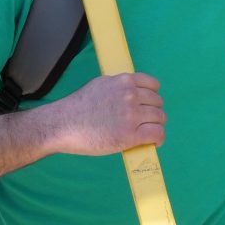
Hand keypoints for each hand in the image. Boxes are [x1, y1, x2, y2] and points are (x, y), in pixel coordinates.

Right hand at [42, 71, 165, 155]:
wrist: (64, 124)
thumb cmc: (78, 107)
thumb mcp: (101, 85)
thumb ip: (119, 86)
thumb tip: (133, 92)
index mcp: (124, 81)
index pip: (153, 85)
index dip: (153, 96)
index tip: (150, 105)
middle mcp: (130, 96)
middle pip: (158, 103)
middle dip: (154, 112)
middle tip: (147, 122)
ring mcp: (131, 115)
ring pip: (160, 118)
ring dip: (156, 126)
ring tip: (150, 133)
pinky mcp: (130, 135)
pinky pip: (157, 134)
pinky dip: (159, 139)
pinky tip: (154, 142)